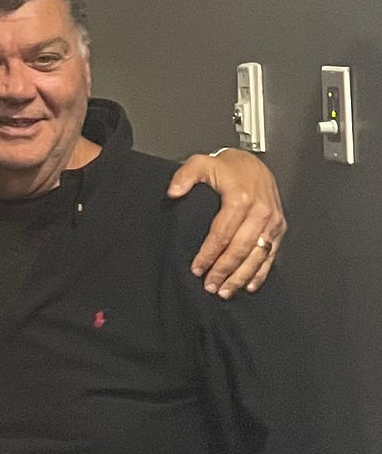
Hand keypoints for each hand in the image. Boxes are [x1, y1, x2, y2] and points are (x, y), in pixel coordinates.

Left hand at [167, 149, 285, 297]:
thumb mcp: (201, 163)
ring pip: (257, 255)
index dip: (208, 254)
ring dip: (241, 277)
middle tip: (210, 286)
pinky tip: (249, 285)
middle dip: (224, 271)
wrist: (253, 163)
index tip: (197, 268)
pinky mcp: (279, 227)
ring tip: (226, 291)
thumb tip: (174, 192)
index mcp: (241, 198)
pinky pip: (271, 254)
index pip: (222, 234)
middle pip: (240, 249)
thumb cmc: (228, 167)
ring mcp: (272, 221)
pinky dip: (261, 272)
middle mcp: (260, 211)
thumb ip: (185, 176)